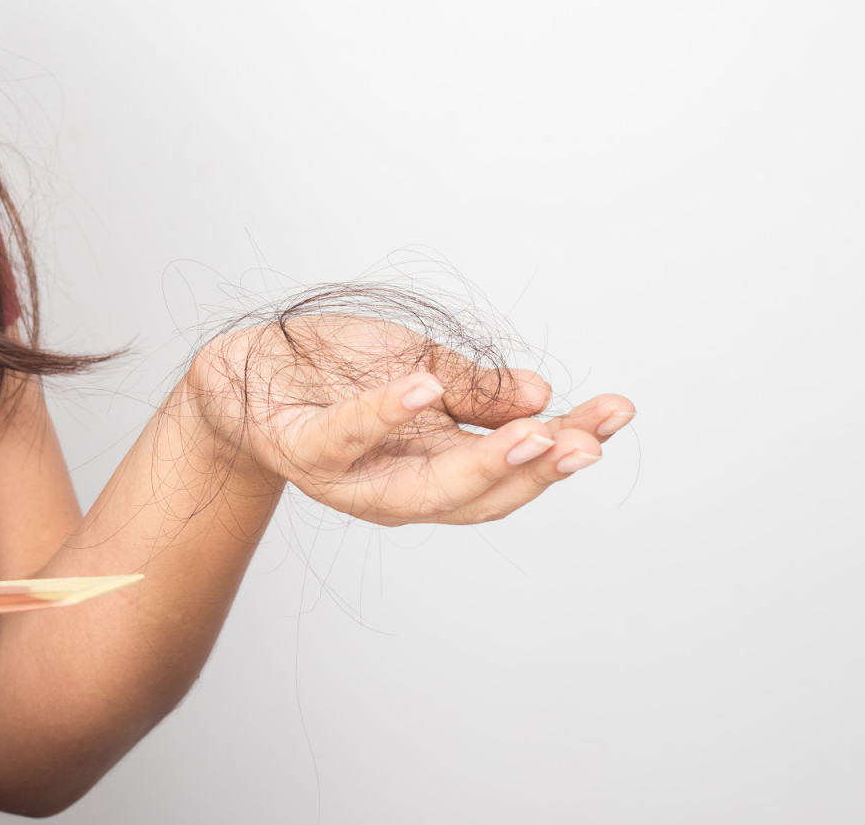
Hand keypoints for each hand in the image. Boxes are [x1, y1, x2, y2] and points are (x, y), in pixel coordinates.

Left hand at [188, 315, 634, 525]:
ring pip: (423, 488)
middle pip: (479, 497)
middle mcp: (396, 485)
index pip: (512, 468)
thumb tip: (541, 395)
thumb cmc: (336, 372)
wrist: (246, 368)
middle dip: (538, 470)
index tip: (617, 413)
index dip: (566, 447)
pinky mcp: (302, 446)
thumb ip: (475, 391)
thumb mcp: (418, 367)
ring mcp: (351, 473)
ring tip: (533, 431)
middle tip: (585, 443)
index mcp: (434, 465)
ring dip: (480, 462)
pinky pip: (346, 437)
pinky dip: (384, 415)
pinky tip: (423, 389)